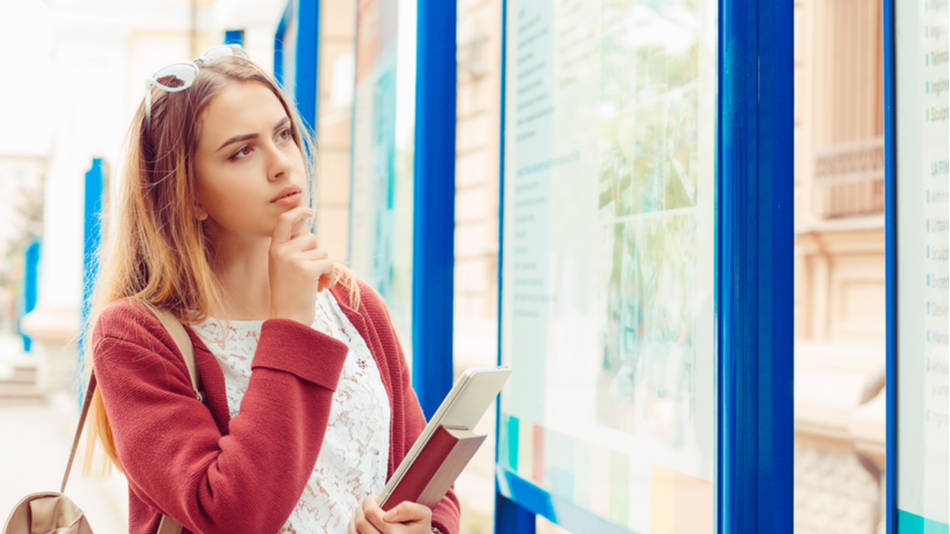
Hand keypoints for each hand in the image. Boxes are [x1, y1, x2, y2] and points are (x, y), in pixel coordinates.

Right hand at [268, 206, 332, 325]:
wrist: (287, 320)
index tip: (310, 211)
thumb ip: (294, 251)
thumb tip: (311, 235)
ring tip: (314, 285)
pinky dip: (330, 276)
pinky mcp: (307, 269)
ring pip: (323, 252)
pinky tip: (321, 289)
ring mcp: (293, 259)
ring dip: (324, 268)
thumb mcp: (285, 269)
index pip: (284, 221)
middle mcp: (281, 251)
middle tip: (311, 276)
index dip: (298, 212)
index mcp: (274, 250)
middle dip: (317, 255)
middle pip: (312, 238)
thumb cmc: (289, 296)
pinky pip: (330, 263)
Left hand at [347, 495, 432, 533]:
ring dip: (355, 519)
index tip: (373, 498)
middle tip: (368, 504)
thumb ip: (408, 509)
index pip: (371, 513)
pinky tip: (362, 525)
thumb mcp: (423, 515)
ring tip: (363, 513)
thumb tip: (387, 515)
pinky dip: (354, 530)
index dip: (369, 501)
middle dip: (361, 508)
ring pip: (354, 532)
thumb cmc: (420, 530)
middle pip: (361, 522)